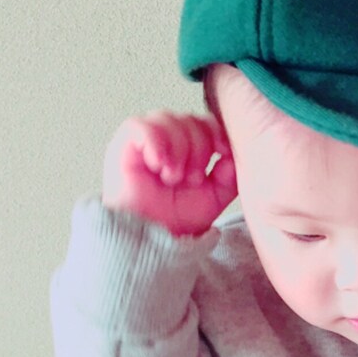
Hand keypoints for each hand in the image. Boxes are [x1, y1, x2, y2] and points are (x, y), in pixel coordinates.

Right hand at [102, 110, 236, 237]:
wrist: (150, 237)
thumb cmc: (176, 219)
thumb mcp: (213, 197)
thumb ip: (228, 176)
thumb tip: (233, 154)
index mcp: (187, 147)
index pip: (205, 121)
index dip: (216, 131)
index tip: (222, 152)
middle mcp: (166, 139)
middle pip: (189, 119)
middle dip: (197, 149)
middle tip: (190, 180)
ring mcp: (144, 139)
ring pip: (168, 119)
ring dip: (177, 150)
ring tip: (171, 178)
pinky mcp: (124, 144)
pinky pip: (141, 126)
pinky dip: (155, 144)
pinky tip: (158, 165)